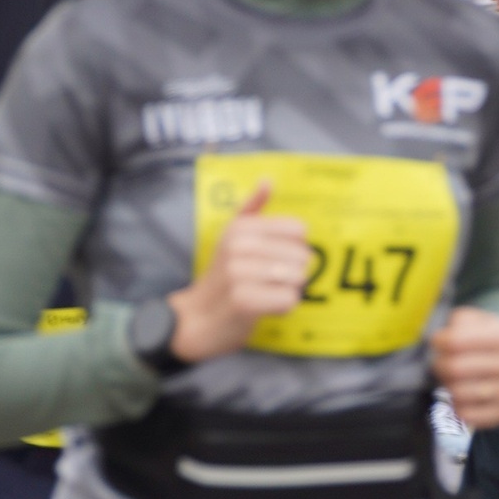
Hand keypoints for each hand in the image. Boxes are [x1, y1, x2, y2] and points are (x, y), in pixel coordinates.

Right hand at [168, 183, 314, 359]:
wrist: (197, 319)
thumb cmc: (224, 275)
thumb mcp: (232, 236)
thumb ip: (252, 208)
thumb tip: (268, 179)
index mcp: (240, 228)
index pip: (298, 230)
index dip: (295, 249)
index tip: (275, 259)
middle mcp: (237, 246)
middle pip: (301, 256)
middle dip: (293, 274)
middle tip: (268, 282)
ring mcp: (238, 274)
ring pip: (297, 279)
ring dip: (288, 291)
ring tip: (264, 293)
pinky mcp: (243, 301)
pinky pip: (288, 300)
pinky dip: (282, 308)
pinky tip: (263, 307)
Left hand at [434, 305, 498, 429]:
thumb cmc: (484, 337)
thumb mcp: (473, 319)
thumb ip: (456, 323)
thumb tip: (440, 341)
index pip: (455, 342)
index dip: (439, 342)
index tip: (438, 341)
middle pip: (455, 369)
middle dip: (439, 366)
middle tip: (439, 362)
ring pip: (459, 394)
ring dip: (447, 386)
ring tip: (450, 378)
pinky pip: (468, 416)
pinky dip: (456, 407)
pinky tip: (458, 396)